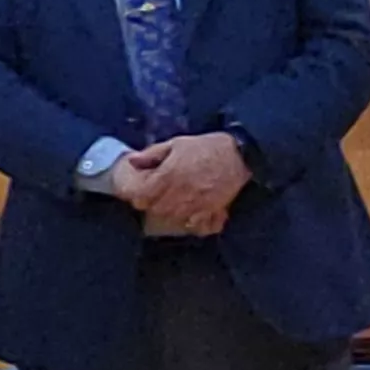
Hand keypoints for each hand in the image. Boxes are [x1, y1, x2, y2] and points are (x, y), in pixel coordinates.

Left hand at [127, 132, 248, 230]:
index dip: (138, 195)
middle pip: (156, 211)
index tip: (141, 190)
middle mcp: (180, 193)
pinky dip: (189, 222)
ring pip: (173, 219)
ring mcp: (196, 205)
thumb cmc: (205, 147)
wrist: (238, 155)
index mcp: (169, 176)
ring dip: (168, 214)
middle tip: (157, 196)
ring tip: (172, 204)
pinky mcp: (211, 212)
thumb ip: (152, 154)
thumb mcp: (176, 144)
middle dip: (152, 205)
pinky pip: (195, 225)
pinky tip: (189, 213)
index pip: (142, 198)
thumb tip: (131, 162)